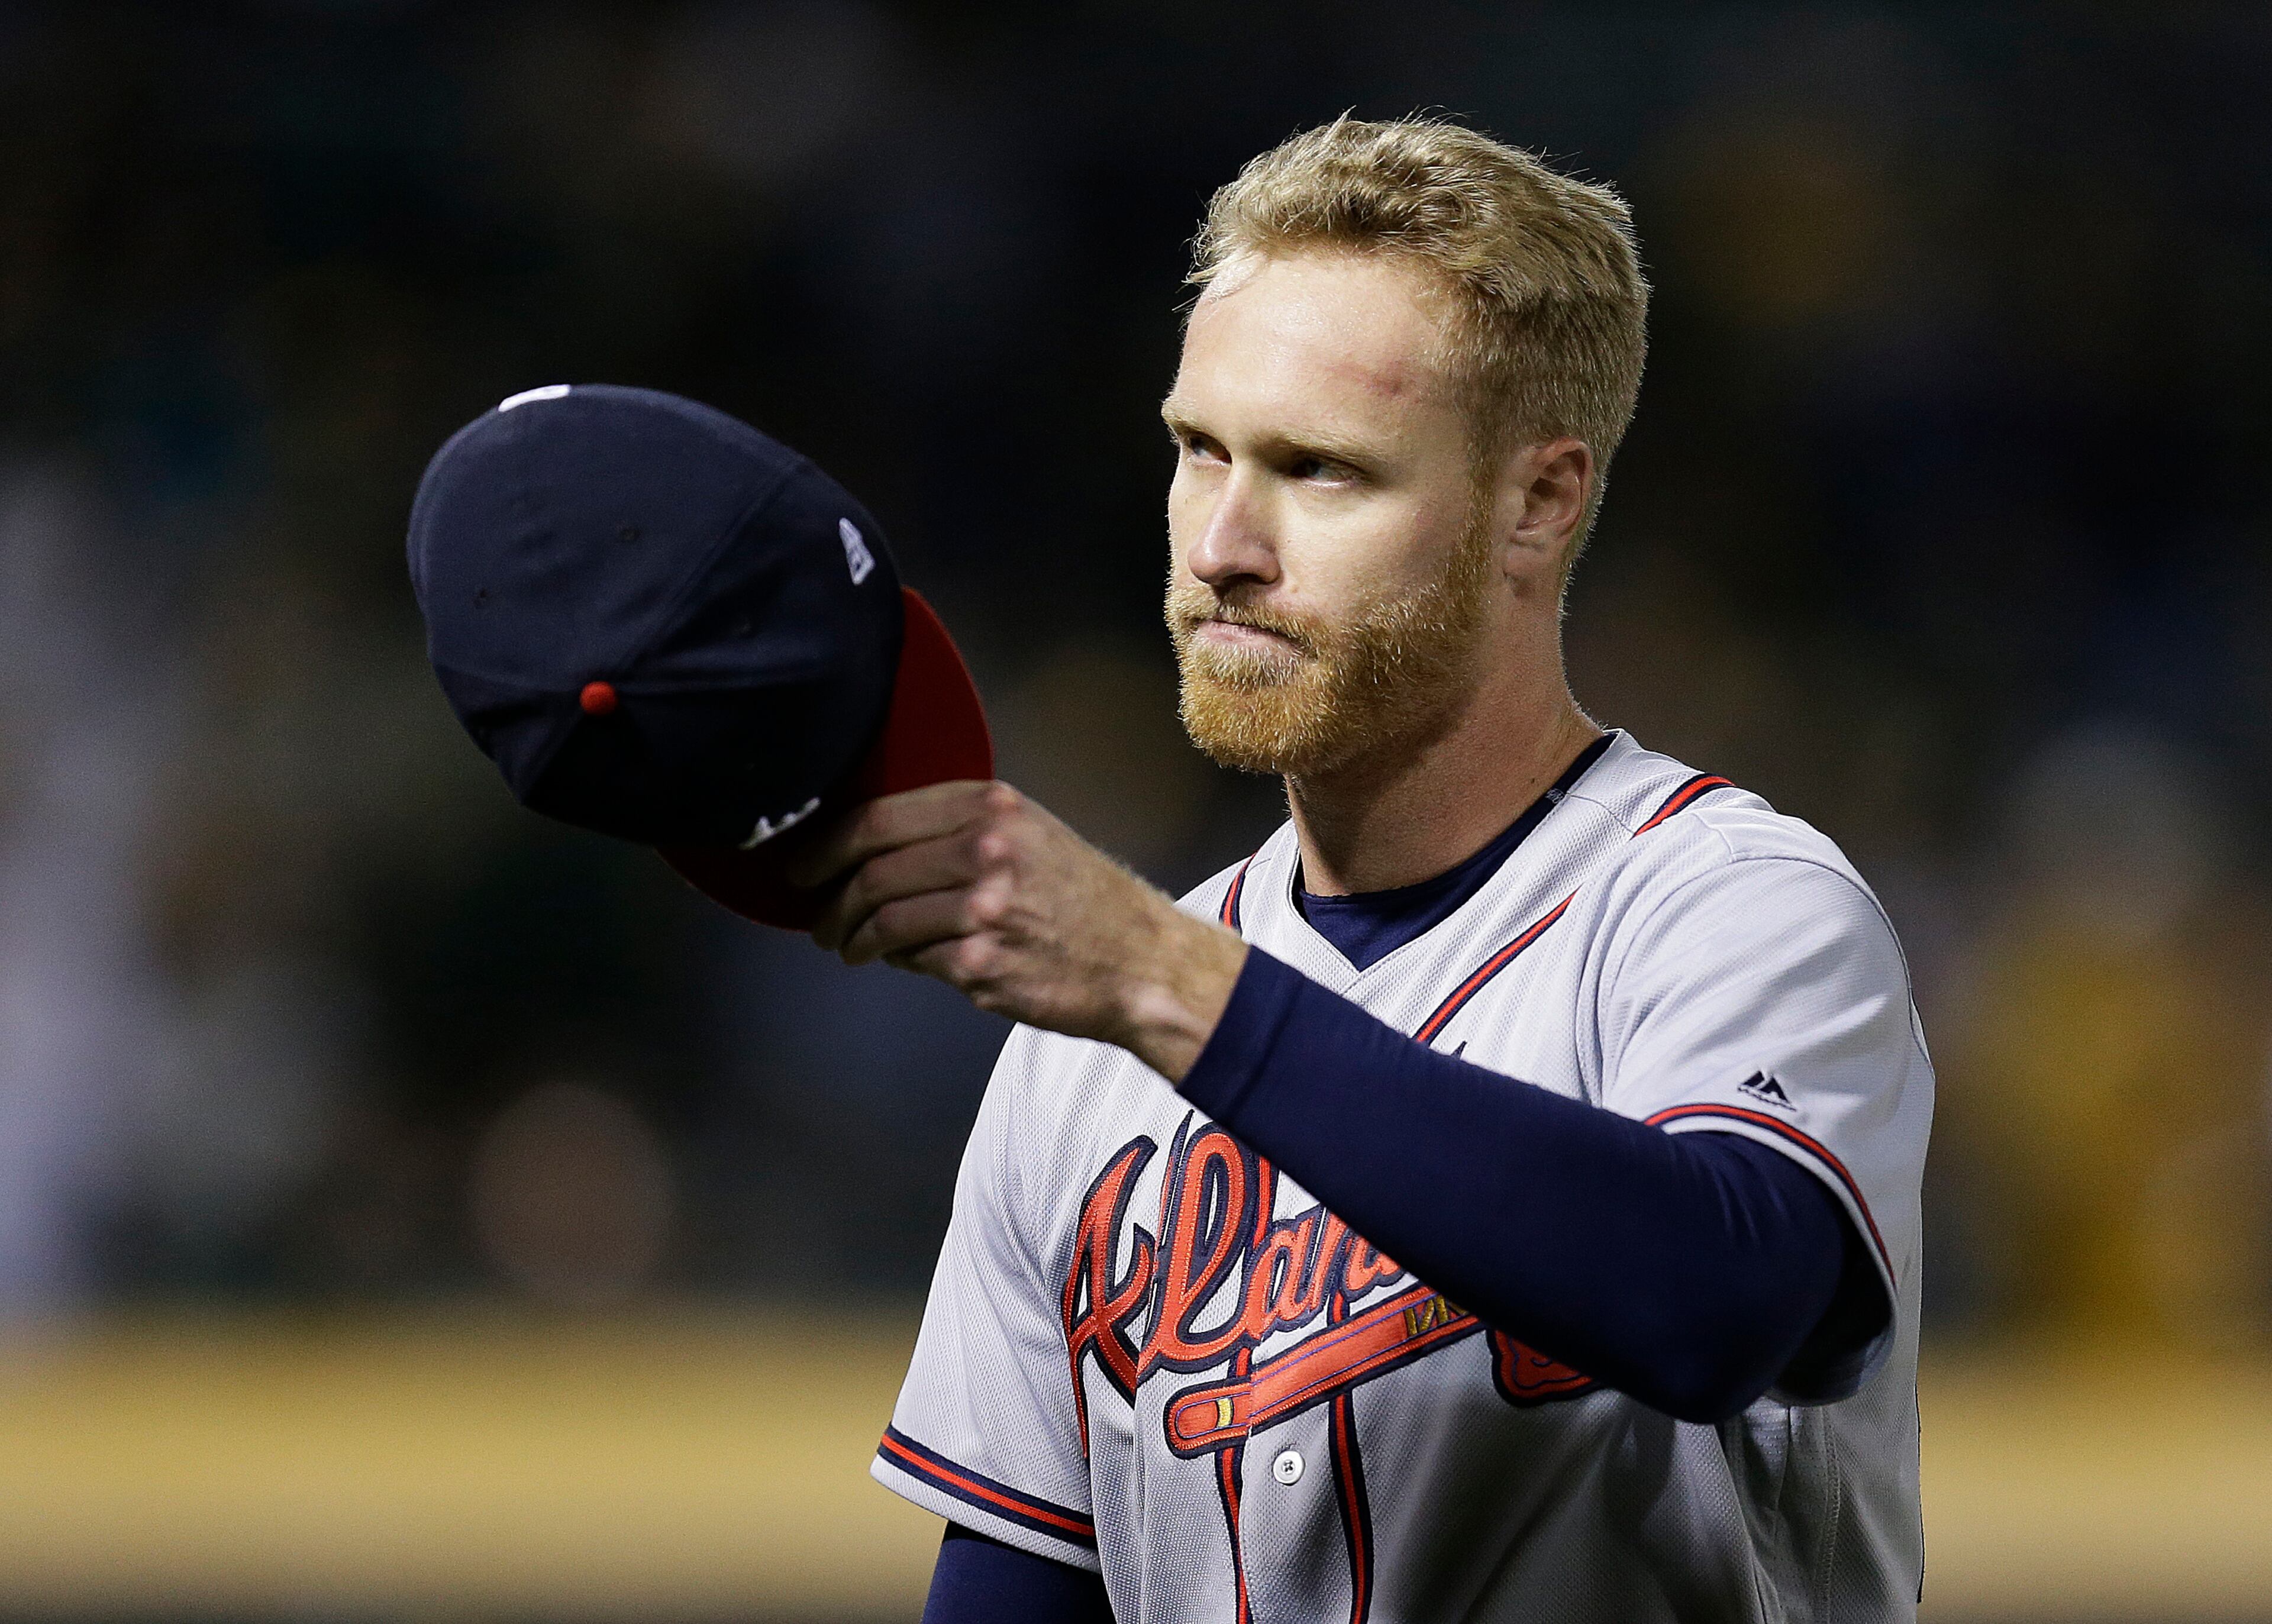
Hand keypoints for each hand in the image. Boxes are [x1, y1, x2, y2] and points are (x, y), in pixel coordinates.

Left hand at [787, 781, 1247, 1082]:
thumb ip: (957, 829)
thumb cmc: (1083, 898)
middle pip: (870, 870)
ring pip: (881, 920)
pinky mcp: (980, 964)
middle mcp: (985, 849)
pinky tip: (905, 962)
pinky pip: (913, 961)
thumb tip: (872, 850)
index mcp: (991, 807)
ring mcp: (981, 908)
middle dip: (829, 899)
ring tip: (847, 947)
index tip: (802, 864)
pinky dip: (899, 963)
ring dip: (852, 939)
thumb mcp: (1029, 833)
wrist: (1141, 960)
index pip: (878, 818)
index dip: (826, 845)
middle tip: (818, 918)